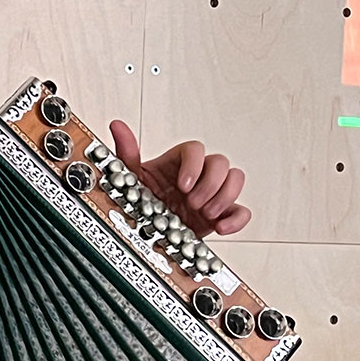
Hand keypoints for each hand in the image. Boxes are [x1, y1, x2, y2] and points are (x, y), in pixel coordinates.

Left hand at [108, 120, 250, 238]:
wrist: (149, 234)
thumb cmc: (142, 201)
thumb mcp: (131, 179)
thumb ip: (127, 153)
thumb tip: (117, 126)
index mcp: (179, 162)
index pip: (196, 149)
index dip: (194, 165)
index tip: (183, 184)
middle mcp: (199, 175)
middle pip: (221, 162)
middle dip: (210, 184)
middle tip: (193, 202)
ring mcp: (213, 193)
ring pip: (236, 179)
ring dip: (224, 197)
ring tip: (205, 213)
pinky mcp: (222, 214)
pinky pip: (242, 211)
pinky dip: (237, 219)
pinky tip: (220, 227)